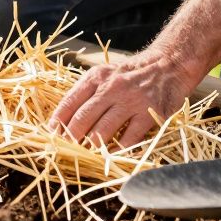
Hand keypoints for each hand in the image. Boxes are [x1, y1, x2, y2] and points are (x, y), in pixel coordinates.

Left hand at [48, 54, 199, 146]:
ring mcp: (131, 101)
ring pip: (103, 131)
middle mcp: (112, 88)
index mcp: (97, 77)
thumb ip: (86, 91)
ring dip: (91, 146)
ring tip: (84, 154)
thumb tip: (63, 117)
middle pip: (83, 118)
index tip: (51, 133)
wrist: (168, 65)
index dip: (58, 120)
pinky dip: (118, 150)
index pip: (70, 101)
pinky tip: (111, 155)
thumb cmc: (131, 73)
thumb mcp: (105, 73)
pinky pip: (129, 139)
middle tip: (65, 149)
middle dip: (71, 137)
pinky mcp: (149, 114)